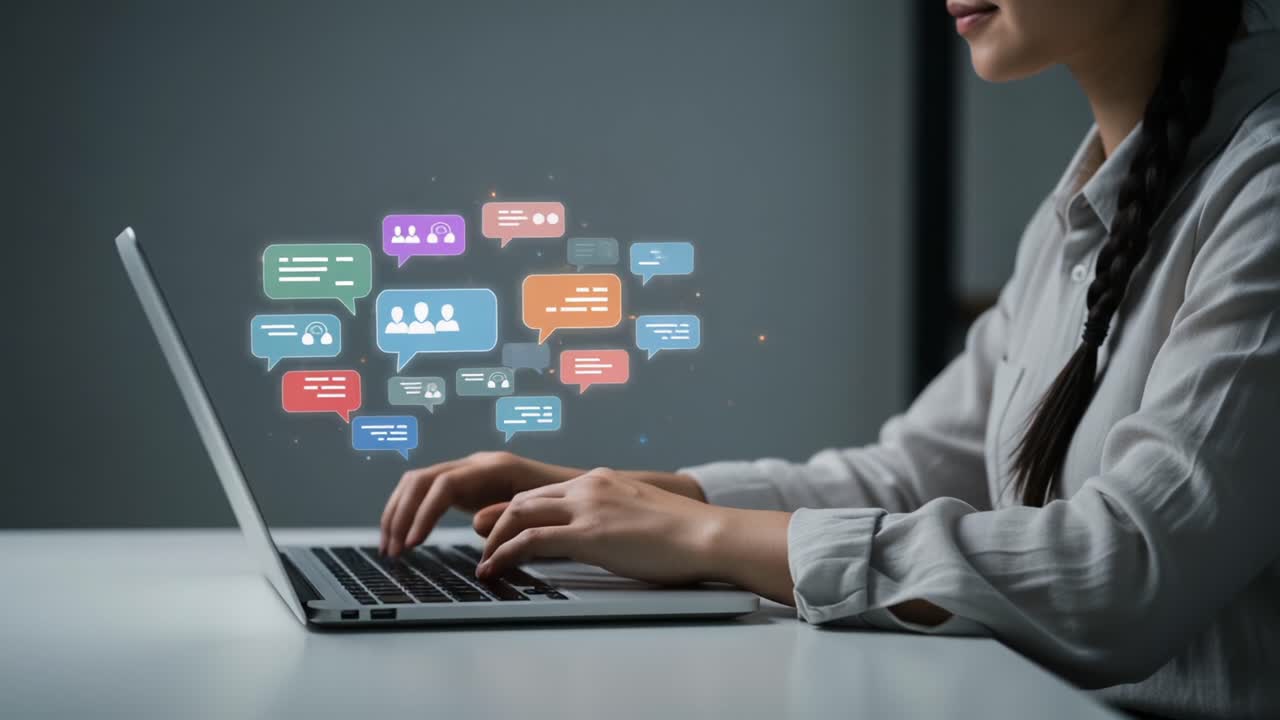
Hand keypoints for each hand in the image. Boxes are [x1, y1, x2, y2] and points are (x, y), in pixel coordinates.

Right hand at [379, 451, 581, 555]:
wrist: (583, 492)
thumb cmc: (567, 504)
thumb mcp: (543, 513)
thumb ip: (511, 516)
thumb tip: (478, 526)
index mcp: (495, 468)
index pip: (445, 484)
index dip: (424, 513)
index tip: (413, 543)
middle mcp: (477, 463)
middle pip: (422, 479)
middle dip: (401, 514)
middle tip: (393, 551)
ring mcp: (470, 472)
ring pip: (418, 483)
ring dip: (399, 513)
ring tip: (390, 548)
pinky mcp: (468, 486)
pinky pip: (428, 492)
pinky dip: (410, 512)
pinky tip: (404, 536)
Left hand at [476, 468, 720, 585]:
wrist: (708, 535)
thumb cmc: (686, 535)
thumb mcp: (641, 516)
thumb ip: (616, 519)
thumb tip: (608, 538)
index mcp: (603, 481)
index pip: (546, 492)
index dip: (517, 511)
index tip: (503, 530)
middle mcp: (589, 486)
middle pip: (524, 498)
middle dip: (497, 522)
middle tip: (485, 546)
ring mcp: (587, 507)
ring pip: (519, 514)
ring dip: (495, 539)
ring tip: (485, 563)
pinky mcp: (588, 534)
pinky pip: (531, 540)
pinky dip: (505, 554)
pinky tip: (495, 569)